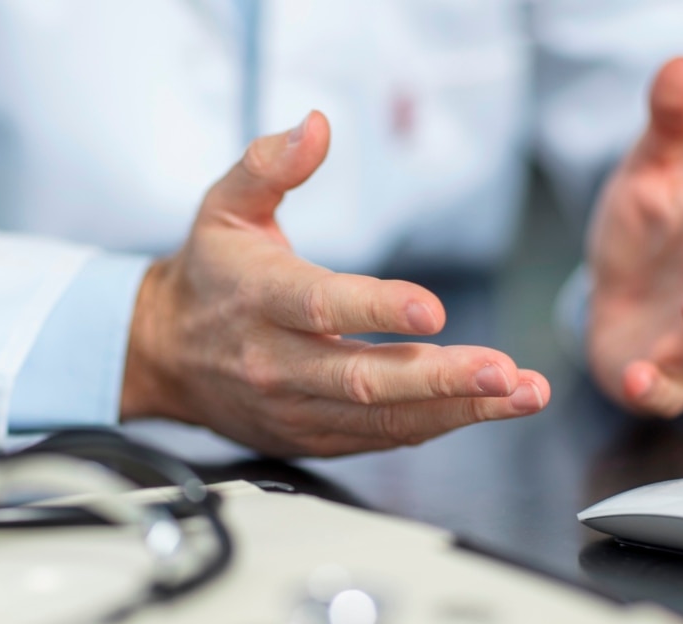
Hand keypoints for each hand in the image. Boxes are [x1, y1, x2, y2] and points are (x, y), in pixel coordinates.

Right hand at [121, 112, 549, 456]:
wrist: (163, 354)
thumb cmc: (209, 276)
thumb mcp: (224, 207)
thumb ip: (269, 164)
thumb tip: (316, 126)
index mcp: (261, 299)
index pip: (320, 307)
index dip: (377, 310)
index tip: (433, 309)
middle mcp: (278, 363)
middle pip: (363, 379)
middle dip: (440, 379)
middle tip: (503, 374)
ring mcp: (296, 408)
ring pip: (382, 419)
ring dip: (457, 411)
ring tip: (520, 396)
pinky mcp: (313, 436)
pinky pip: (380, 438)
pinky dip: (435, 426)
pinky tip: (484, 410)